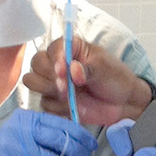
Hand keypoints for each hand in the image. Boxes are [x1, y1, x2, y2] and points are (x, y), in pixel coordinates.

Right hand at [0, 109, 96, 155]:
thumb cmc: (8, 149)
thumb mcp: (25, 132)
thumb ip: (46, 131)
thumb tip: (76, 138)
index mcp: (29, 117)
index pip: (61, 123)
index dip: (80, 134)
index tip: (91, 143)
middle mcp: (24, 128)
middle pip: (60, 138)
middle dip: (79, 151)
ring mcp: (20, 146)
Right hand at [22, 36, 151, 124]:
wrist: (123, 102)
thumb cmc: (115, 78)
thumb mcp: (105, 69)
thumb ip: (88, 69)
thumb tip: (73, 70)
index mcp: (71, 48)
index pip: (52, 49)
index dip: (55, 60)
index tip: (63, 72)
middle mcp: (58, 63)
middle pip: (36, 64)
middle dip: (49, 77)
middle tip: (66, 87)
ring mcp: (54, 82)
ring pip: (33, 83)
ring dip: (50, 91)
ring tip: (70, 97)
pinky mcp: (54, 101)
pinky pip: (43, 104)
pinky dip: (56, 108)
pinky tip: (73, 107)